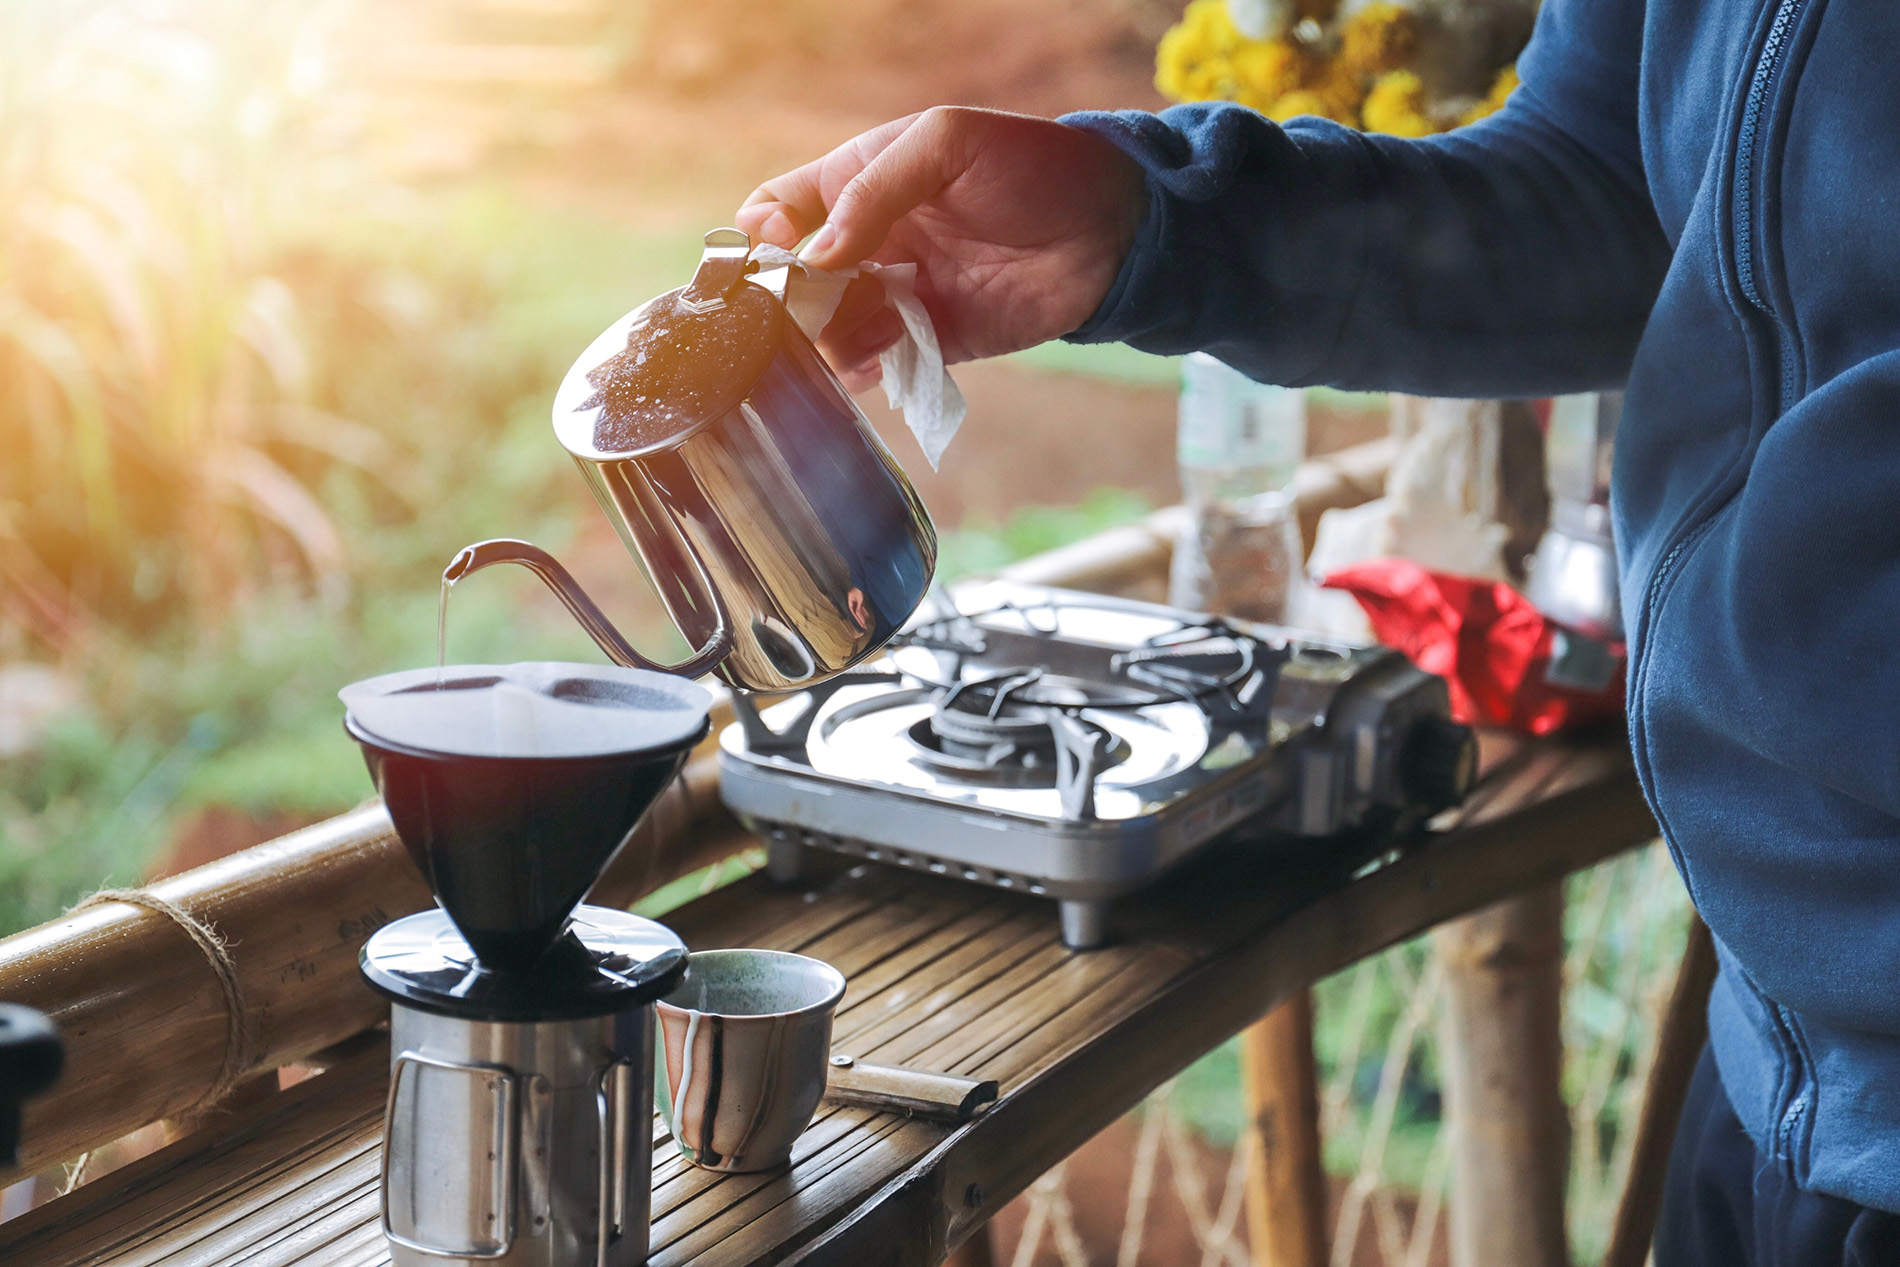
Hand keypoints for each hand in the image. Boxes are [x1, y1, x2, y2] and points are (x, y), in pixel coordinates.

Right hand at [736, 107, 1145, 387]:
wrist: (1113, 229)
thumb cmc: (1034, 167)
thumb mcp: (945, 145)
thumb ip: (873, 191)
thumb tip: (813, 256)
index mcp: (861, 182)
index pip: (781, 208)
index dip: (763, 234)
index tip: (772, 257)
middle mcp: (872, 241)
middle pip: (798, 279)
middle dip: (790, 300)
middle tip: (807, 312)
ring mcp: (899, 292)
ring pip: (831, 327)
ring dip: (828, 338)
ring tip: (856, 336)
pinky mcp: (933, 339)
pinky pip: (878, 362)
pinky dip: (863, 370)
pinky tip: (870, 366)